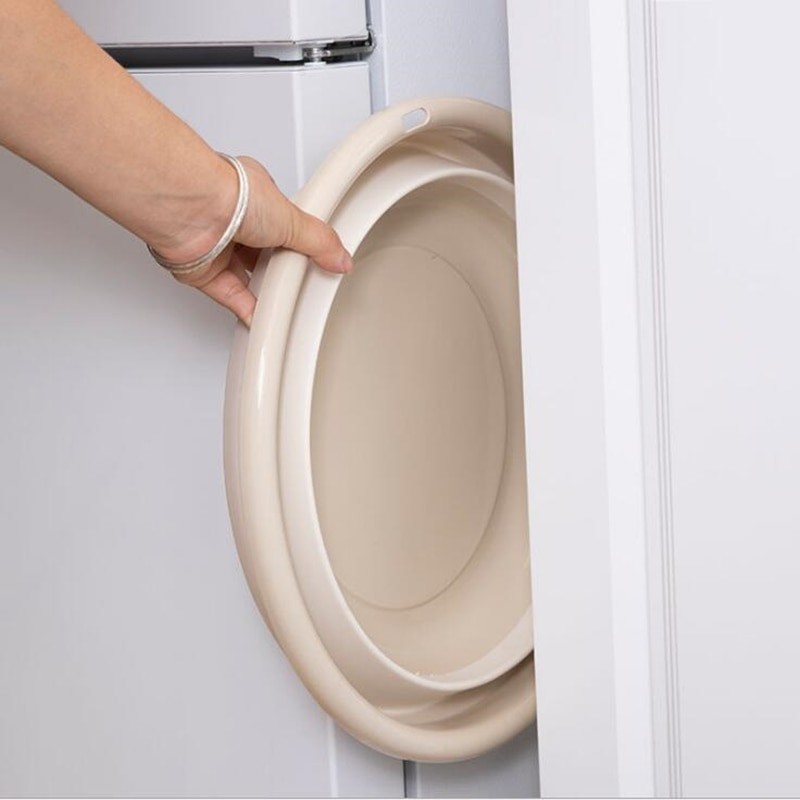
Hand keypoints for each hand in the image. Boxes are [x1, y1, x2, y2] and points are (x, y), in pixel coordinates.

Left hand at [166, 156, 351, 326]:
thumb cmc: (229, 195)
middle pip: (266, 252)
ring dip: (265, 290)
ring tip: (286, 300)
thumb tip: (341, 258)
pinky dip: (247, 309)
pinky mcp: (204, 272)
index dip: (299, 240)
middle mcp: (233, 220)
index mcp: (255, 196)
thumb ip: (320, 241)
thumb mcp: (293, 217)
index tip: (318, 258)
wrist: (191, 211)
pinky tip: (264, 318)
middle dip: (283, 267)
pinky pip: (230, 296)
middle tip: (303, 280)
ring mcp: (218, 246)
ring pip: (247, 276)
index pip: (283, 222)